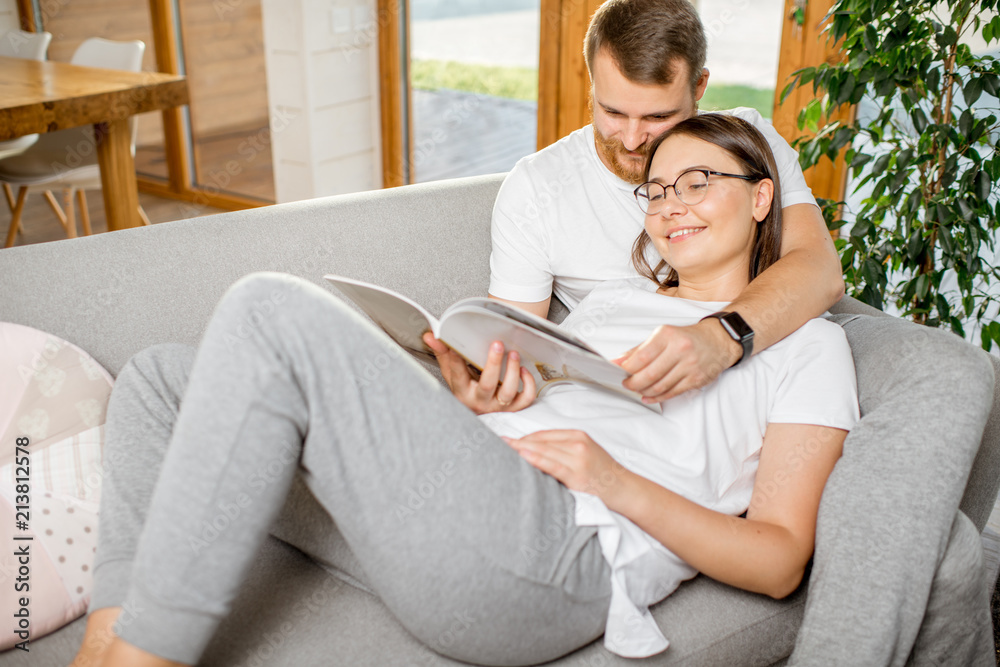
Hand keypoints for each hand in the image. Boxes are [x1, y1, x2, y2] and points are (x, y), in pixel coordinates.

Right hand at [423, 333, 535, 413]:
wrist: (478, 411)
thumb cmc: (466, 389)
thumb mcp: (451, 373)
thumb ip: (442, 353)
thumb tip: (430, 335)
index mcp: (462, 391)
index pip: (457, 373)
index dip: (456, 358)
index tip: (457, 343)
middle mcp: (480, 401)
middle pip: (487, 384)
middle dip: (493, 363)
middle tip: (497, 344)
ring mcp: (498, 405)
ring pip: (508, 392)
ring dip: (512, 371)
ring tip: (513, 354)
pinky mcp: (514, 407)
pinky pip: (525, 399)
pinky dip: (528, 384)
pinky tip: (523, 370)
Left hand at [505, 429, 632, 509]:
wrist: (627, 490)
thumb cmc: (603, 475)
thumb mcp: (585, 455)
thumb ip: (564, 450)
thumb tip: (534, 452)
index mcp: (578, 436)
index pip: (543, 435)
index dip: (522, 438)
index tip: (504, 441)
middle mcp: (577, 443)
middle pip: (539, 440)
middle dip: (516, 442)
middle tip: (494, 443)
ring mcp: (578, 458)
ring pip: (543, 450)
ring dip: (520, 449)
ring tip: (499, 449)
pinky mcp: (578, 474)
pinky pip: (552, 464)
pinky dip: (535, 459)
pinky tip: (521, 456)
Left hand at [614, 318, 741, 402]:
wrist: (718, 340)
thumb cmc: (686, 338)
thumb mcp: (663, 335)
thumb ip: (641, 349)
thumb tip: (619, 360)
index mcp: (668, 335)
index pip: (642, 356)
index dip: (626, 367)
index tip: (617, 370)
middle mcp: (680, 349)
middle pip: (650, 374)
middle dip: (633, 383)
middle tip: (626, 384)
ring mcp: (690, 366)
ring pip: (660, 386)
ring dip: (644, 391)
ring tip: (636, 389)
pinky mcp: (696, 379)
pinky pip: (672, 393)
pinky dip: (657, 397)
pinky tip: (648, 396)